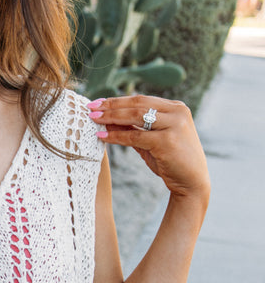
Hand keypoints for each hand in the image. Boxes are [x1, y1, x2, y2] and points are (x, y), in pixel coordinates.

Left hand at [87, 94, 210, 202]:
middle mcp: (177, 112)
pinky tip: (103, 136)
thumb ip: (132, 128)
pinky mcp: (168, 141)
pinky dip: (117, 136)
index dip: (117, 100)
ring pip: (136, 116)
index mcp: (176, 108)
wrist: (192, 183)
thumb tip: (106, 119)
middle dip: (111, 106)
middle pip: (137, 104)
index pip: (141, 99)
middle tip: (90, 108)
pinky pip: (135, 136)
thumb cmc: (171, 161)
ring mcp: (174, 125)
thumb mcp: (150, 140)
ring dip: (112, 117)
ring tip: (94, 119)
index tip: (97, 103)